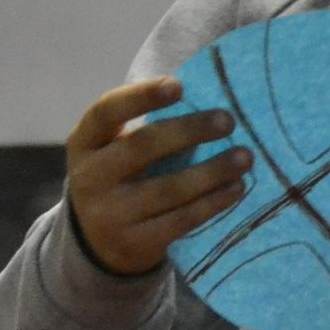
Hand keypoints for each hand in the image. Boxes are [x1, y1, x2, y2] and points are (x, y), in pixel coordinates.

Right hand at [63, 78, 253, 277]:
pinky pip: (181, 220)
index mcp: (84, 143)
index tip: (179, 86)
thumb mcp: (113, 150)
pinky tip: (236, 188)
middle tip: (227, 121)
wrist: (97, 242)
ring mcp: (109, 215)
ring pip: (168, 189)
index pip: (105, 112)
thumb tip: (208, 100)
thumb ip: (145, 126)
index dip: (140, 96)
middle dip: (188, 131)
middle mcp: (89, 178)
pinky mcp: (134, 243)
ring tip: (244, 157)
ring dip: (212, 171)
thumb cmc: (118, 177)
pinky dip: (213, 203)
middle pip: (142, 147)